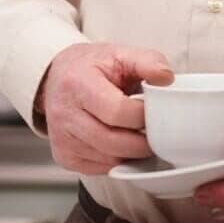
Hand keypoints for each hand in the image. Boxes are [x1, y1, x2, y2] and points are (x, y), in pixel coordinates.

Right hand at [38, 41, 172, 173]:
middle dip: (143, 141)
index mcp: (79, 84)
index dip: (142, 115)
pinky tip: (124, 144)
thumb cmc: (91, 67)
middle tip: (158, 131)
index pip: (117, 111)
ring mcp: (62, 139)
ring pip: (109, 160)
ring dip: (133, 153)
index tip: (154, 110)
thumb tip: (167, 77)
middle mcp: (65, 115)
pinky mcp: (64, 157)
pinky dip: (119, 160)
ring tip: (142, 135)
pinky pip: (101, 169)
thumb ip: (147, 61)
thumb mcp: (119, 53)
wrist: (55, 78)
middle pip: (113, 142)